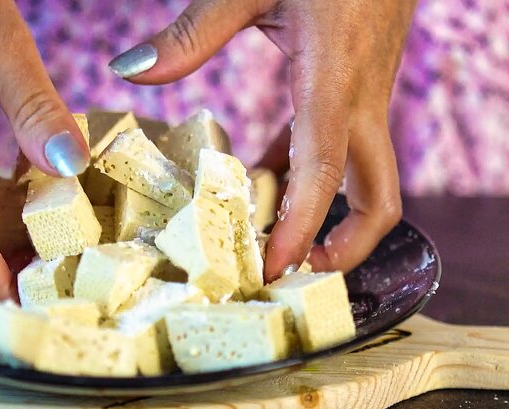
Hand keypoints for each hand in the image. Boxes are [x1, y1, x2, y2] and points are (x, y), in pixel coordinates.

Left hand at [110, 0, 414, 280]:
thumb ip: (191, 34)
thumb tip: (129, 71)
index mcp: (334, 81)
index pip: (324, 172)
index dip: (301, 228)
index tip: (271, 268)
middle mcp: (360, 100)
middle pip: (379, 198)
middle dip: (345, 247)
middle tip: (291, 274)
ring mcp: (366, 95)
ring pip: (365, 177)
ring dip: (326, 216)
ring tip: (268, 240)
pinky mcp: (357, 85)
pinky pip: (339, 144)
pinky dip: (306, 170)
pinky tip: (263, 175)